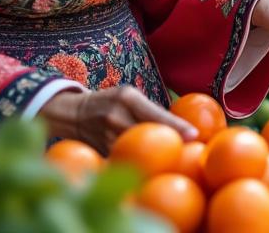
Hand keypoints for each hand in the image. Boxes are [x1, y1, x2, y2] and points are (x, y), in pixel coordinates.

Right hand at [38, 86, 196, 151]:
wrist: (73, 113)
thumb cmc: (111, 102)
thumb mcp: (129, 96)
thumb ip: (150, 110)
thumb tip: (182, 127)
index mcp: (127, 97)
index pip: (156, 113)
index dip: (176, 125)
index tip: (194, 135)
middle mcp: (116, 115)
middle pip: (148, 134)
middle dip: (170, 144)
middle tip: (191, 153)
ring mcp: (106, 135)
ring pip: (136, 149)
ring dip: (155, 158)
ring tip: (175, 163)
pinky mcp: (100, 151)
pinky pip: (124, 159)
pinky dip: (137, 164)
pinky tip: (151, 171)